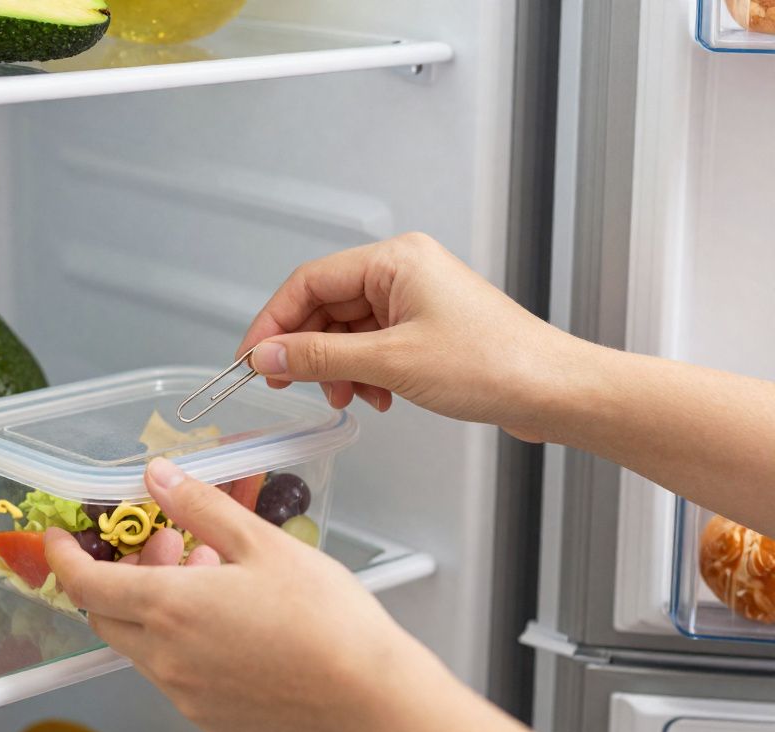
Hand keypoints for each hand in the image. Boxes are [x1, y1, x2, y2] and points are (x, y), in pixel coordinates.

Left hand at [45, 458, 526, 731]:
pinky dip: (175, 633)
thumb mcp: (262, 545)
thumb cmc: (329, 625)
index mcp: (170, 608)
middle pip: (106, 612)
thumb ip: (201, 507)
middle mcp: (166, 656)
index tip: (58, 536)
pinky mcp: (207, 713)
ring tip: (202, 567)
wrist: (369, 700)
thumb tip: (160, 477)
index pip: (84, 582)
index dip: (63, 556)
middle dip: (116, 571)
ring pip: (139, 640)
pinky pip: (170, 667)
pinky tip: (221, 610)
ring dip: (150, 600)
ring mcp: (184, 691)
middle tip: (156, 539)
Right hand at [237, 232, 584, 441]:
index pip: (308, 281)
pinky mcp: (426, 328)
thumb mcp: (389, 362)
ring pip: (347, 330)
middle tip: (288, 385)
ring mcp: (415, 299)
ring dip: (338, 368)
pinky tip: (378, 397)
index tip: (250, 360)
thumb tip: (266, 356)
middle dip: (307, 350)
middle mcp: (403, 271)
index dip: (272, 322)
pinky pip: (372, 345)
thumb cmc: (494, 364)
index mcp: (394, 259)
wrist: (555, 391)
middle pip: (325, 306)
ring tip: (348, 397)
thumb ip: (318, 356)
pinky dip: (364, 373)